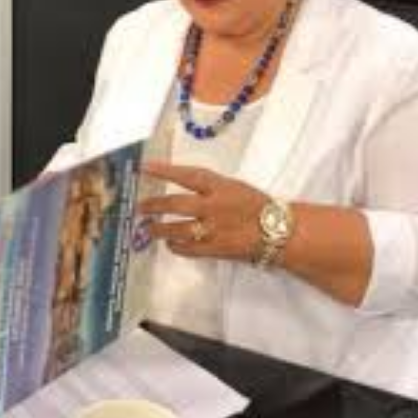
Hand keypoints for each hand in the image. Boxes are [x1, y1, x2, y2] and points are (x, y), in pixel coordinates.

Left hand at [136, 162, 266, 261]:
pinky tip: (170, 244)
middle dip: (153, 205)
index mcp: (220, 187)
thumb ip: (210, 187)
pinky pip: (188, 249)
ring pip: (176, 229)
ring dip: (158, 229)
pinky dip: (176, 246)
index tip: (145, 168)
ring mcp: (213, 229)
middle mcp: (214, 206)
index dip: (164, 171)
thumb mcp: (235, 187)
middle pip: (175, 204)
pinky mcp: (215, 249)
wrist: (278, 232)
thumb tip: (185, 186)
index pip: (186, 175)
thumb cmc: (259, 207)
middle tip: (139, 207)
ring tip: (148, 228)